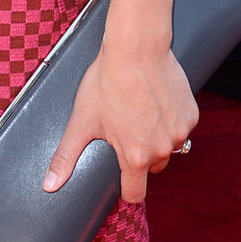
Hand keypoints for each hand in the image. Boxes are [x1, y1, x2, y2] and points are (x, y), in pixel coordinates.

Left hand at [43, 42, 196, 203]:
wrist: (135, 47)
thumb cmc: (106, 81)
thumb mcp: (82, 120)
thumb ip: (66, 157)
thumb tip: (49, 185)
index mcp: (136, 157)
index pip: (135, 193)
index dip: (125, 186)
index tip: (120, 175)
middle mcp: (163, 149)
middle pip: (151, 167)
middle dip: (139, 153)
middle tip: (124, 127)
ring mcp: (180, 131)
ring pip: (167, 146)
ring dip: (156, 136)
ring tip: (138, 111)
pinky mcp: (191, 114)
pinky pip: (180, 126)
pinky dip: (170, 119)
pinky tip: (155, 101)